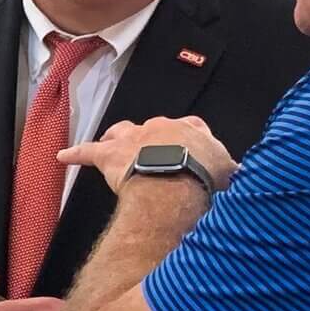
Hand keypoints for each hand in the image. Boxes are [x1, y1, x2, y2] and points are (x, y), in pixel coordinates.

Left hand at [58, 115, 238, 194]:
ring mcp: (133, 138)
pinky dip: (75, 154)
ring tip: (111, 145)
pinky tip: (63, 156)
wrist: (177, 183)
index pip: (192, 127)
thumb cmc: (203, 179)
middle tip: (151, 155)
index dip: (188, 139)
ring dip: (116, 138)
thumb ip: (232, 172)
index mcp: (191, 130)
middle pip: (152, 128)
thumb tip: (246, 178)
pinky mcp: (110, 155)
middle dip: (151, 140)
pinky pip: (87, 151)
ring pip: (120, 132)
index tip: (189, 149)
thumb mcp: (229, 174)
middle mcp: (160, 127)